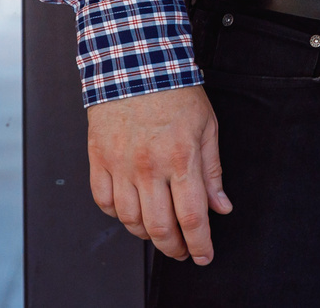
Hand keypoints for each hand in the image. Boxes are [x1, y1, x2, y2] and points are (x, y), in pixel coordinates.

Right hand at [86, 85, 230, 263]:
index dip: (200, 244)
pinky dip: (118, 215)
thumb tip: (221, 206)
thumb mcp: (207, 127)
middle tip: (182, 250)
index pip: (192, 216)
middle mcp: (149, 166)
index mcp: (181, 157)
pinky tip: (131, 211)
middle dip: (174, 248)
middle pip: (159, 228)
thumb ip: (213, 171)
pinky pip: (104, 202)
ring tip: (159, 232)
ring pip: (130, 221)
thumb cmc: (174, 92)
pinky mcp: (98, 160)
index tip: (204, 255)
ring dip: (147, 235)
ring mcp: (120, 165)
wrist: (135, 64)